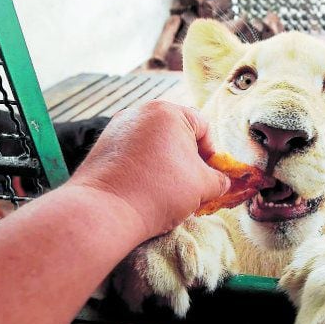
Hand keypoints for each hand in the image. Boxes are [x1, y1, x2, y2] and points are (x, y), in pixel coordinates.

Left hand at [69, 101, 229, 239]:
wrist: (105, 212)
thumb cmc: (159, 193)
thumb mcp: (203, 187)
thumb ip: (219, 180)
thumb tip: (222, 181)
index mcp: (168, 112)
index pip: (203, 128)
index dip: (211, 154)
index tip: (208, 175)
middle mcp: (140, 111)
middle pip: (177, 133)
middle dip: (187, 159)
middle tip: (190, 184)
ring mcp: (117, 127)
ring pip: (154, 143)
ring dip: (165, 163)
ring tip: (165, 190)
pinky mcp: (103, 145)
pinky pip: (133, 152)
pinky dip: (143, 167)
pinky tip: (144, 189)